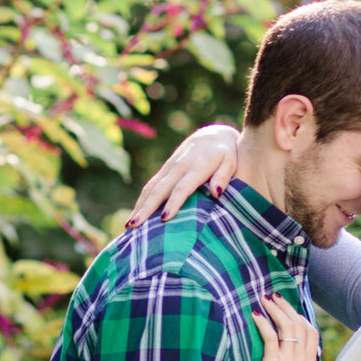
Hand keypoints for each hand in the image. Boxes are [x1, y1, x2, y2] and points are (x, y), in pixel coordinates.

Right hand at [125, 123, 241, 225]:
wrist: (214, 134)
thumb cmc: (227, 153)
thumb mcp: (231, 161)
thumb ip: (224, 176)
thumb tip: (216, 193)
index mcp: (197, 166)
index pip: (182, 187)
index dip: (173, 203)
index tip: (164, 218)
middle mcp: (180, 166)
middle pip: (160, 189)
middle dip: (146, 208)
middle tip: (135, 225)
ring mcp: (170, 167)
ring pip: (152, 187)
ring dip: (140, 205)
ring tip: (130, 225)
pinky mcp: (166, 168)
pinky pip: (151, 185)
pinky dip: (142, 199)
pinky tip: (136, 213)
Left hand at [249, 295, 318, 360]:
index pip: (311, 333)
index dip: (301, 317)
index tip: (291, 309)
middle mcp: (301, 360)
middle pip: (299, 324)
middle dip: (287, 307)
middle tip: (276, 297)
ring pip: (286, 326)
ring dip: (275, 310)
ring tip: (264, 300)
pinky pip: (270, 337)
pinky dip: (263, 323)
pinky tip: (255, 315)